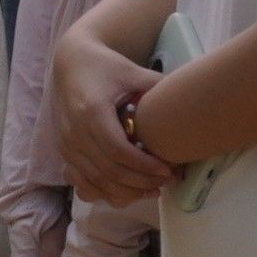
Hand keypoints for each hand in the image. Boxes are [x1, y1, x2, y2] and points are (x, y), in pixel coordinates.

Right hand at [52, 31, 167, 206]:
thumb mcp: (133, 72)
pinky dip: (104, 192)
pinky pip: (81, 183)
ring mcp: (66, 144)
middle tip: (167, 181)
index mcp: (92, 111)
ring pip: (96, 181)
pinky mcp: (63, 152)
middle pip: (109, 171)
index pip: (118, 151)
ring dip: (126, 192)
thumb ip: (159, 87)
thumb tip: (192, 99)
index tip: (168, 170)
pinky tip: (126, 192)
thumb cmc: (105, 67)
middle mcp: (75, 132)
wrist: (70, 63)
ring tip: (153, 190)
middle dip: (141, 182)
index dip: (144, 166)